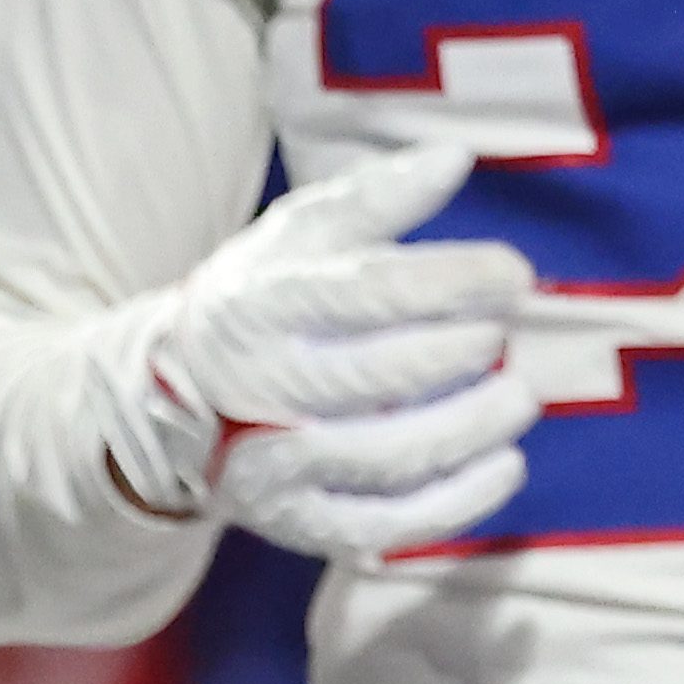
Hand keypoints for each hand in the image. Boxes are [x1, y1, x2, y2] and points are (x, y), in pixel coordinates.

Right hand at [115, 144, 542, 558]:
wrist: (164, 403)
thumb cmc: (259, 304)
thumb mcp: (298, 237)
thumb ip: (376, 198)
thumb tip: (457, 157)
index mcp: (259, 307)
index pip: (363, 294)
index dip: (450, 283)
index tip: (514, 274)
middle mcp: (258, 390)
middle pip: (370, 379)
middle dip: (455, 356)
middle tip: (504, 338)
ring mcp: (274, 465)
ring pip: (383, 458)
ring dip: (467, 429)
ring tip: (519, 398)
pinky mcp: (298, 521)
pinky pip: (384, 525)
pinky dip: (455, 504)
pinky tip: (505, 466)